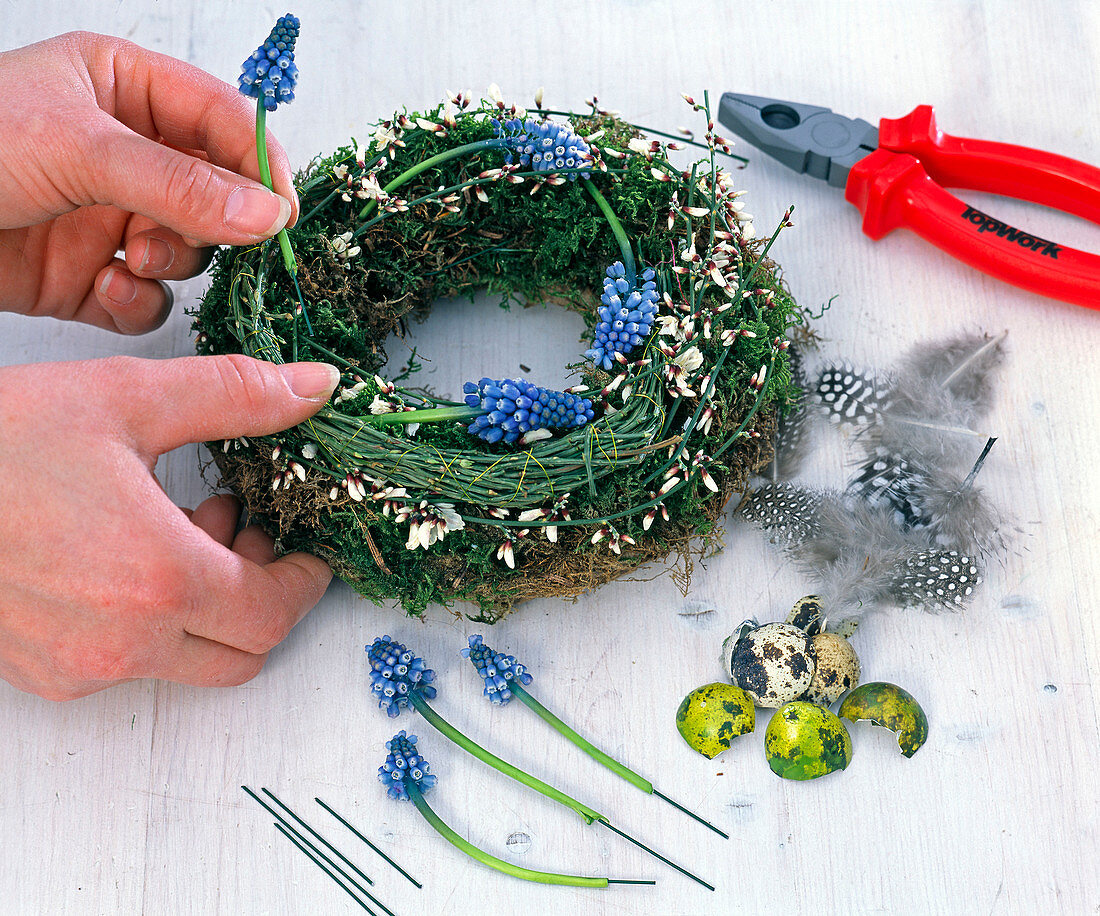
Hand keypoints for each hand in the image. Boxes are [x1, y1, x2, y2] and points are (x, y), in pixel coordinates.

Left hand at [0, 31, 297, 332]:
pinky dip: (137, 302)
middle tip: (205, 238)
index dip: (260, 165)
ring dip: (171, 262)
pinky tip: (106, 288)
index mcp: (124, 91)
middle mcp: (125, 155)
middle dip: (214, 224)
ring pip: (188, 252)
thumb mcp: (77, 147)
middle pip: (217, 196)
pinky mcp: (87, 276)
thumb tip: (269, 215)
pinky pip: (146, 298)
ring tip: (134, 258)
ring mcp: (108, 218)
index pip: (222, 123)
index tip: (282, 212)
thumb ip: (180, 183)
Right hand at [0, 355, 338, 700]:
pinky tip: (133, 554)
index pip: (275, 613)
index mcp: (159, 578)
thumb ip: (234, 395)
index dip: (306, 582)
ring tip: (189, 525)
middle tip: (249, 533)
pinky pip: (128, 663)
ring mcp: (78, 667)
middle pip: (243, 654)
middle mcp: (123, 641)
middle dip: (264, 596)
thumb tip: (314, 387)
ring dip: (210, 605)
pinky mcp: (43, 672)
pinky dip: (155, 620)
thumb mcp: (126, 400)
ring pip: (187, 661)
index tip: (309, 553)